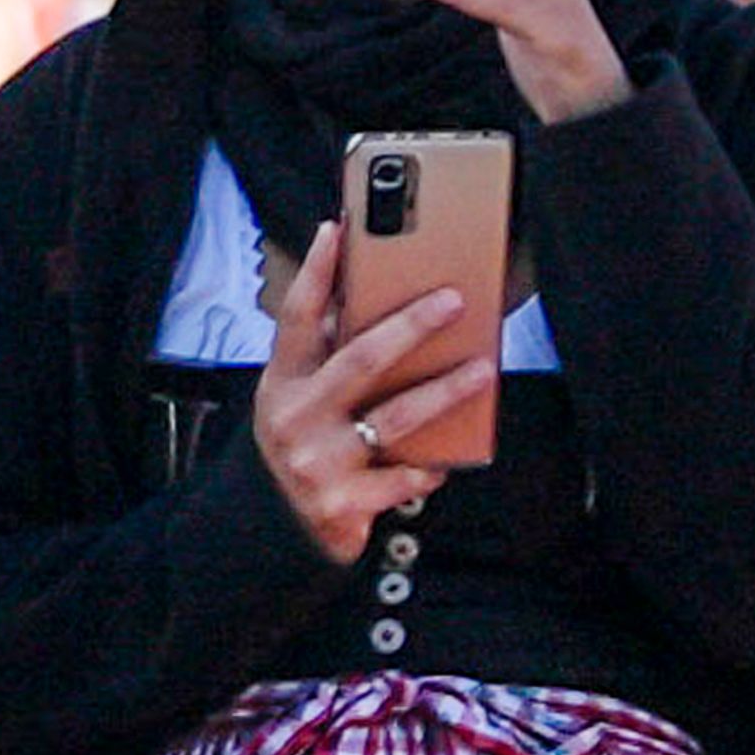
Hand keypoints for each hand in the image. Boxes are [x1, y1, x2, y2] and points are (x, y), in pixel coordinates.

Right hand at [251, 219, 494, 561]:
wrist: (272, 525)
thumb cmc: (300, 444)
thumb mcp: (297, 396)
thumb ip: (326, 355)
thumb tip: (372, 299)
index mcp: (283, 381)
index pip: (297, 317)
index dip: (316, 271)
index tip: (337, 229)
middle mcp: (296, 416)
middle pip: (360, 360)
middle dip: (410, 326)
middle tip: (453, 300)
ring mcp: (318, 460)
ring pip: (394, 418)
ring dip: (444, 391)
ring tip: (482, 369)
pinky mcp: (343, 502)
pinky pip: (402, 478)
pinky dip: (428, 467)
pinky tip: (447, 458)